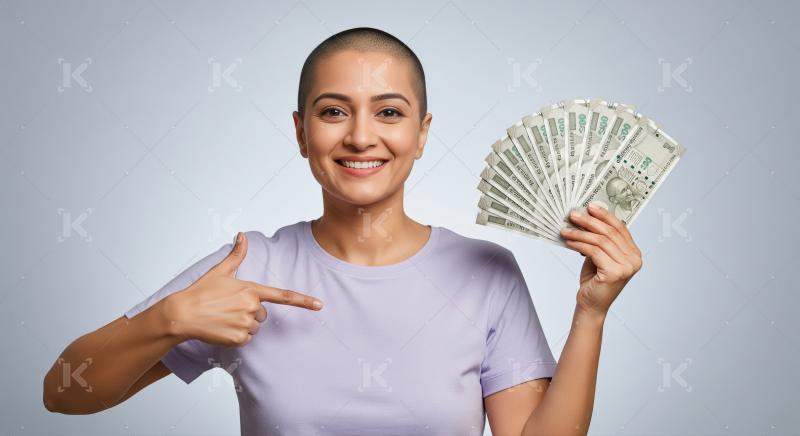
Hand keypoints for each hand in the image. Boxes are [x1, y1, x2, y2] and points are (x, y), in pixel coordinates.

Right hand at [164, 232, 322, 346]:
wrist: (182, 313)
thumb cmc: (201, 291)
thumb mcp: (220, 271)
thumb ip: (236, 254)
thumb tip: (242, 235)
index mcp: (251, 289)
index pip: (283, 296)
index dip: (303, 301)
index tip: (319, 305)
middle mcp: (252, 307)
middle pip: (262, 314)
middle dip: (249, 312)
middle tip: (228, 308)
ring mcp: (245, 324)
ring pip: (255, 327)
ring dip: (243, 325)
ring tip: (223, 318)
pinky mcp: (238, 339)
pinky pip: (246, 339)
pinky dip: (236, 336)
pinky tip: (222, 329)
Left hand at [559, 202, 642, 317]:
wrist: (591, 305)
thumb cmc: (595, 280)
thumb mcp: (599, 256)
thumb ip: (600, 240)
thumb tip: (588, 217)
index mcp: (634, 253)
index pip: (620, 228)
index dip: (605, 215)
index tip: (590, 207)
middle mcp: (634, 260)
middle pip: (610, 233)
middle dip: (590, 221)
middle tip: (574, 215)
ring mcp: (626, 267)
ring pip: (600, 241)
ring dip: (580, 233)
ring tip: (566, 230)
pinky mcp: (614, 273)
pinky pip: (593, 251)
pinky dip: (578, 244)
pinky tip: (568, 242)